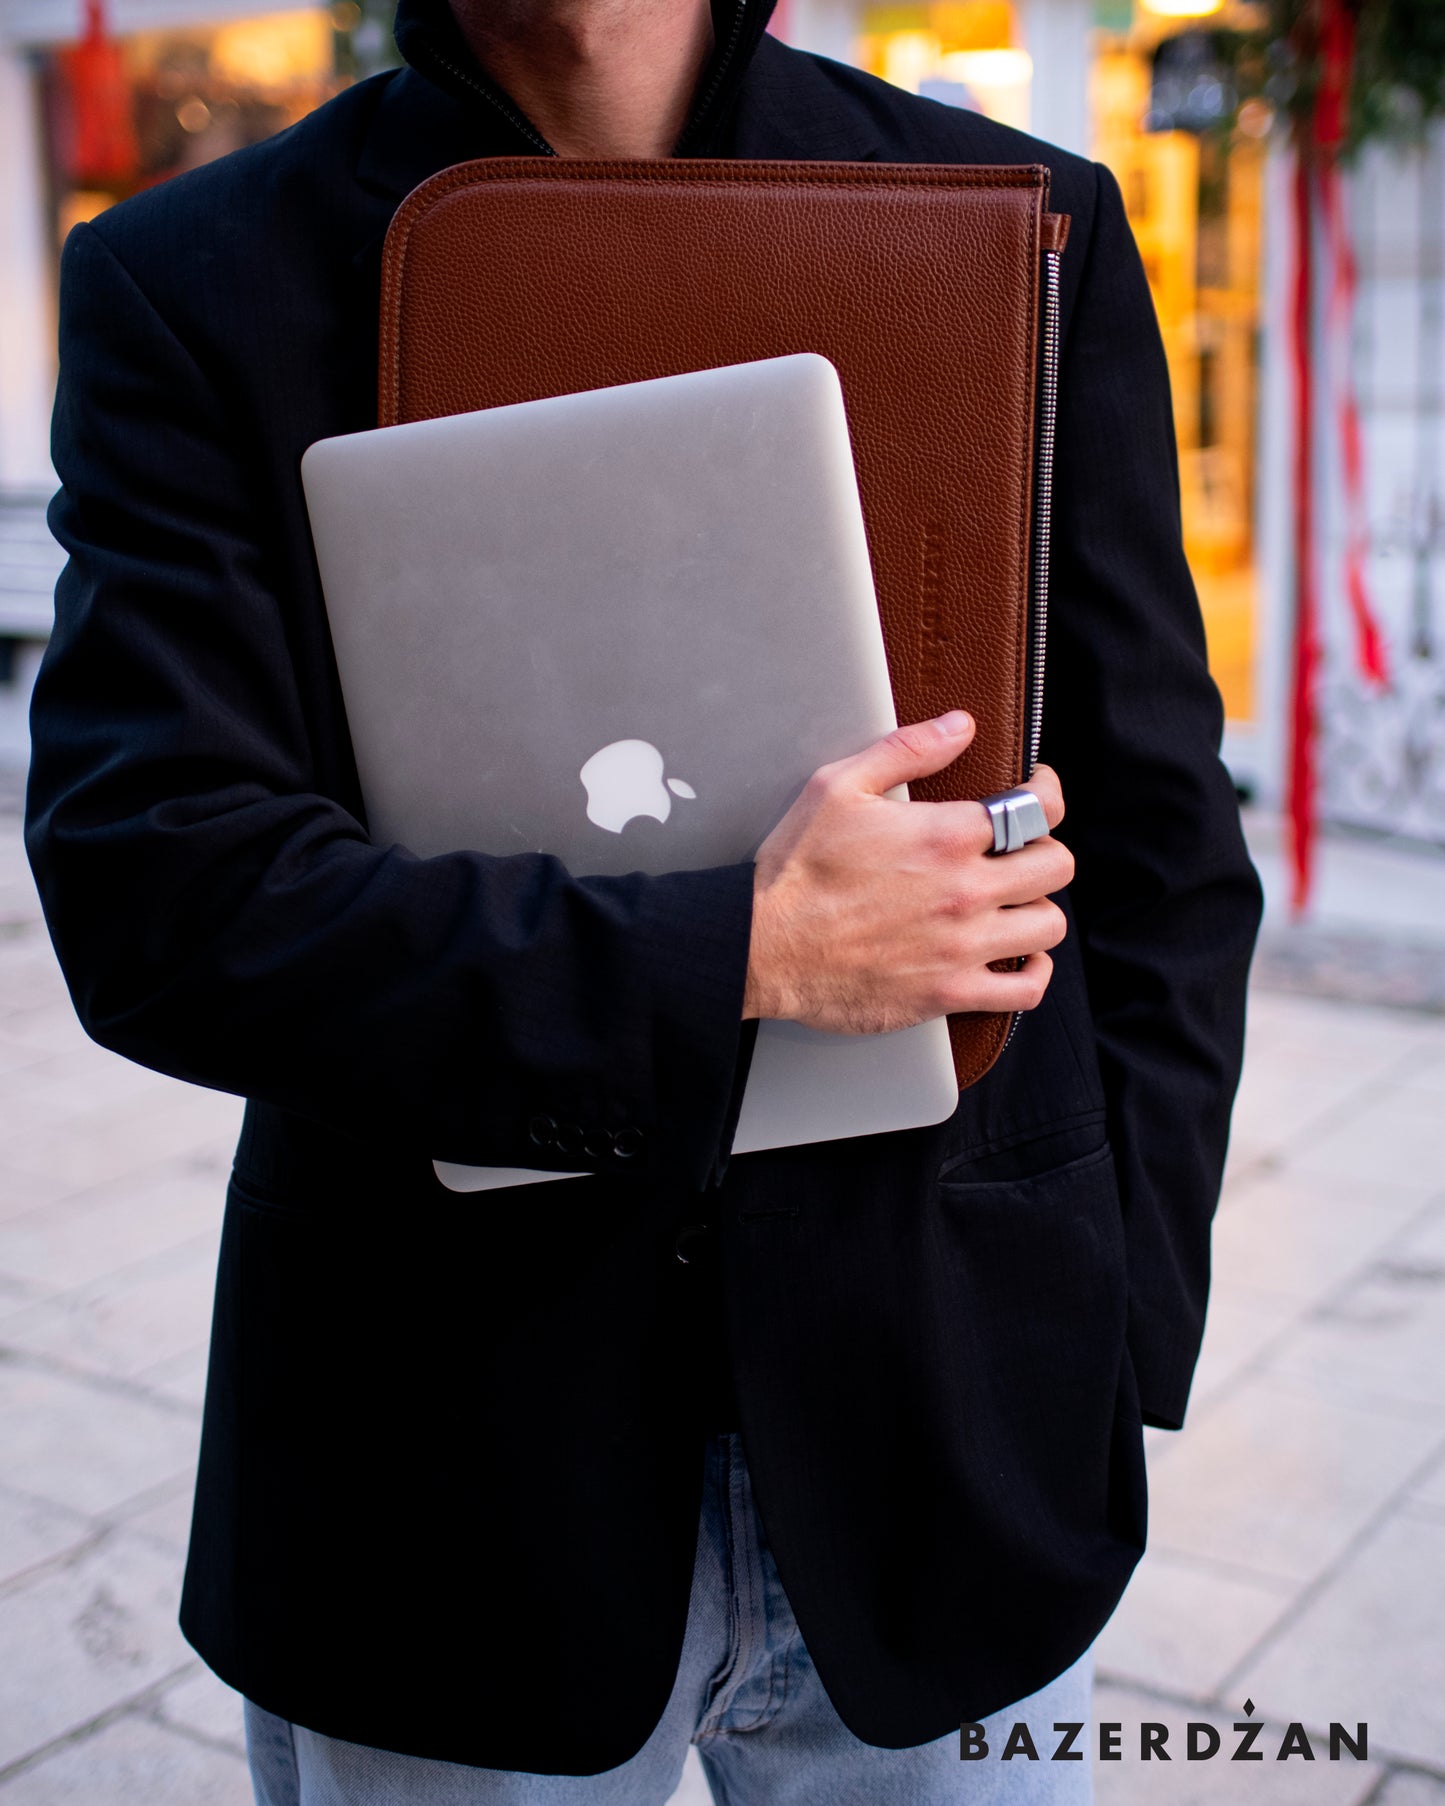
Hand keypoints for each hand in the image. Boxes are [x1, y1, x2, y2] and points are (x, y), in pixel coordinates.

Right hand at [742, 711, 1071, 1033]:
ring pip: (1049, 925)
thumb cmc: (795, 870)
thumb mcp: (838, 787)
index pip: (1037, 808)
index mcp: (945, 835)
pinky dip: (1034, 972)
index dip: (1048, 793)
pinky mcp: (949, 992)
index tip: (1038, 792)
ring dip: (1039, 908)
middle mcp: (965, 890)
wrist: (762, 947)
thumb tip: (960, 726)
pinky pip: (1025, 989)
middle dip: (1044, 850)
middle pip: (1056, 865)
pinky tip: (1021, 956)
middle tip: (1022, 851)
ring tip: (1017, 902)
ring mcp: (962, 946)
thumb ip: (907, 750)